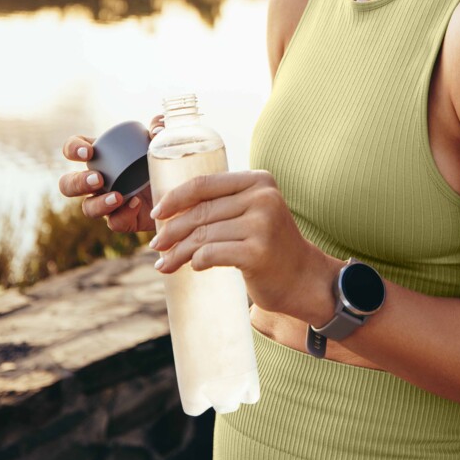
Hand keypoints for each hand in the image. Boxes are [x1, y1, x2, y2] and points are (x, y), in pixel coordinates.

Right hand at [57, 115, 163, 233]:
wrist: (180, 191)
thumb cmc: (163, 159)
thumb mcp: (162, 140)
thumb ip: (159, 126)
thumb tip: (157, 130)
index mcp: (101, 155)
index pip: (73, 149)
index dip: (73, 149)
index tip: (88, 152)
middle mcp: (98, 180)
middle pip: (68, 185)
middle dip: (77, 182)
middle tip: (98, 179)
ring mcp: (107, 202)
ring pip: (87, 208)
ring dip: (98, 204)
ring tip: (117, 196)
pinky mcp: (122, 220)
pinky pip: (114, 222)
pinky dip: (123, 214)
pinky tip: (136, 203)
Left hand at [150, 169, 338, 324]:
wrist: (304, 279)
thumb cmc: (271, 246)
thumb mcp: (254, 212)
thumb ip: (225, 203)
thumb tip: (171, 211)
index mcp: (259, 180)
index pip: (205, 184)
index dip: (176, 198)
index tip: (157, 213)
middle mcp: (262, 198)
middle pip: (201, 212)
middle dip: (172, 230)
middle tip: (156, 245)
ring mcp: (262, 225)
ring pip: (202, 235)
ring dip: (178, 252)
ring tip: (165, 263)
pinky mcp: (257, 252)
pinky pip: (211, 254)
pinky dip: (196, 261)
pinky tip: (192, 267)